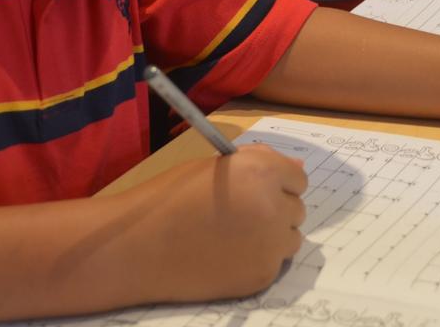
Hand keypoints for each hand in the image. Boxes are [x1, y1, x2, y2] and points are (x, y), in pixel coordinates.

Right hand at [133, 144, 306, 301]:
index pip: (298, 178)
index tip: (256, 188)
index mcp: (262, 171)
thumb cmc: (171, 197)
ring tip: (233, 234)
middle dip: (275, 208)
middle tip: (239, 212)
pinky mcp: (262, 275)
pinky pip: (274, 263)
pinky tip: (225, 254)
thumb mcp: (215, 166)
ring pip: (290, 238)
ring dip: (271, 235)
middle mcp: (274, 207)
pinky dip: (257, 259)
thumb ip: (259, 162)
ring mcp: (271, 245)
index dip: (277, 182)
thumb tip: (298, 169)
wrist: (141, 246)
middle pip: (297, 209)